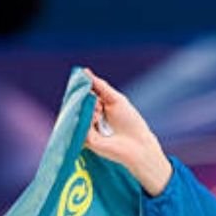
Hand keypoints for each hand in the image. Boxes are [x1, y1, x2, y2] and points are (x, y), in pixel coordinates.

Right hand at [82, 68, 173, 195]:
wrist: (137, 144)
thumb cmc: (130, 122)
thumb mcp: (114, 99)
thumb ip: (99, 86)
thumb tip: (84, 71)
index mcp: (97, 110)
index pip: (84, 96)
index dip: (83, 88)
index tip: (81, 79)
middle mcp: (89, 120)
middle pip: (79, 103)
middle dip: (85, 97)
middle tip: (96, 99)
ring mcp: (86, 130)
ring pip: (78, 111)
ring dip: (89, 106)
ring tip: (99, 110)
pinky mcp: (85, 140)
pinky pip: (81, 122)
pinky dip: (89, 116)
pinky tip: (97, 117)